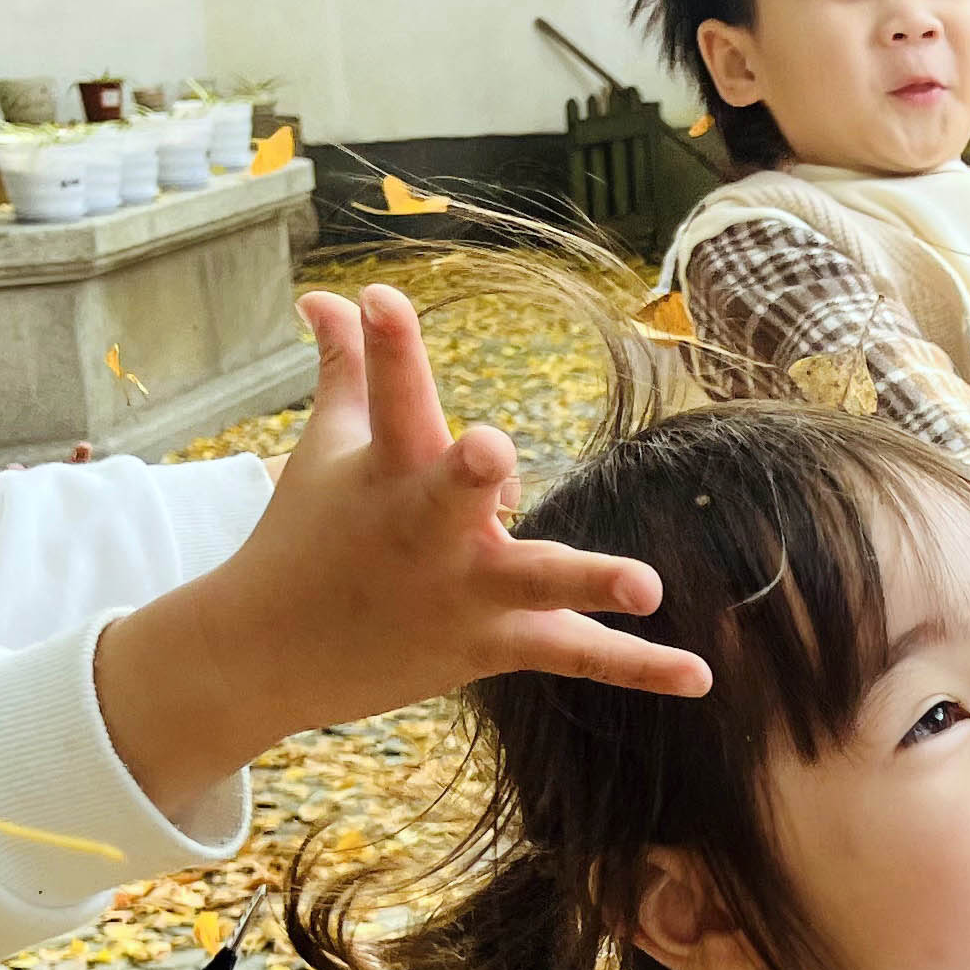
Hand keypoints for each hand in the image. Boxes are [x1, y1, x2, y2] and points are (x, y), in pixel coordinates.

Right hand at [94, 285, 706, 813]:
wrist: (269, 654)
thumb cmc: (309, 531)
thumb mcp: (327, 447)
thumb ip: (346, 366)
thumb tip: (323, 294)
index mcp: (386, 468)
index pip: (388, 396)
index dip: (389, 346)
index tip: (377, 297)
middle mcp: (425, 531)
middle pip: (450, 495)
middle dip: (466, 474)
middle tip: (489, 449)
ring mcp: (464, 592)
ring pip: (536, 583)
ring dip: (590, 583)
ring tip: (649, 586)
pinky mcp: (495, 644)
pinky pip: (576, 657)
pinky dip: (638, 668)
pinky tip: (701, 675)